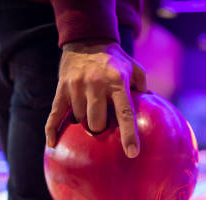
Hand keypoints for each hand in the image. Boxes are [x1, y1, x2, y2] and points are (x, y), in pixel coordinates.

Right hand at [45, 41, 146, 157]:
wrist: (87, 40)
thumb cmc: (115, 60)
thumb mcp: (134, 68)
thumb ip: (143, 88)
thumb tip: (153, 108)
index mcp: (117, 82)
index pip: (124, 113)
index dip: (128, 135)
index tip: (132, 153)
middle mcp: (96, 85)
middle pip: (96, 123)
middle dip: (100, 129)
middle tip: (103, 123)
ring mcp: (76, 87)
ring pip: (79, 120)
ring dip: (84, 122)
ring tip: (89, 111)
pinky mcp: (62, 89)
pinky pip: (55, 115)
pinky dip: (53, 131)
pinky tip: (53, 144)